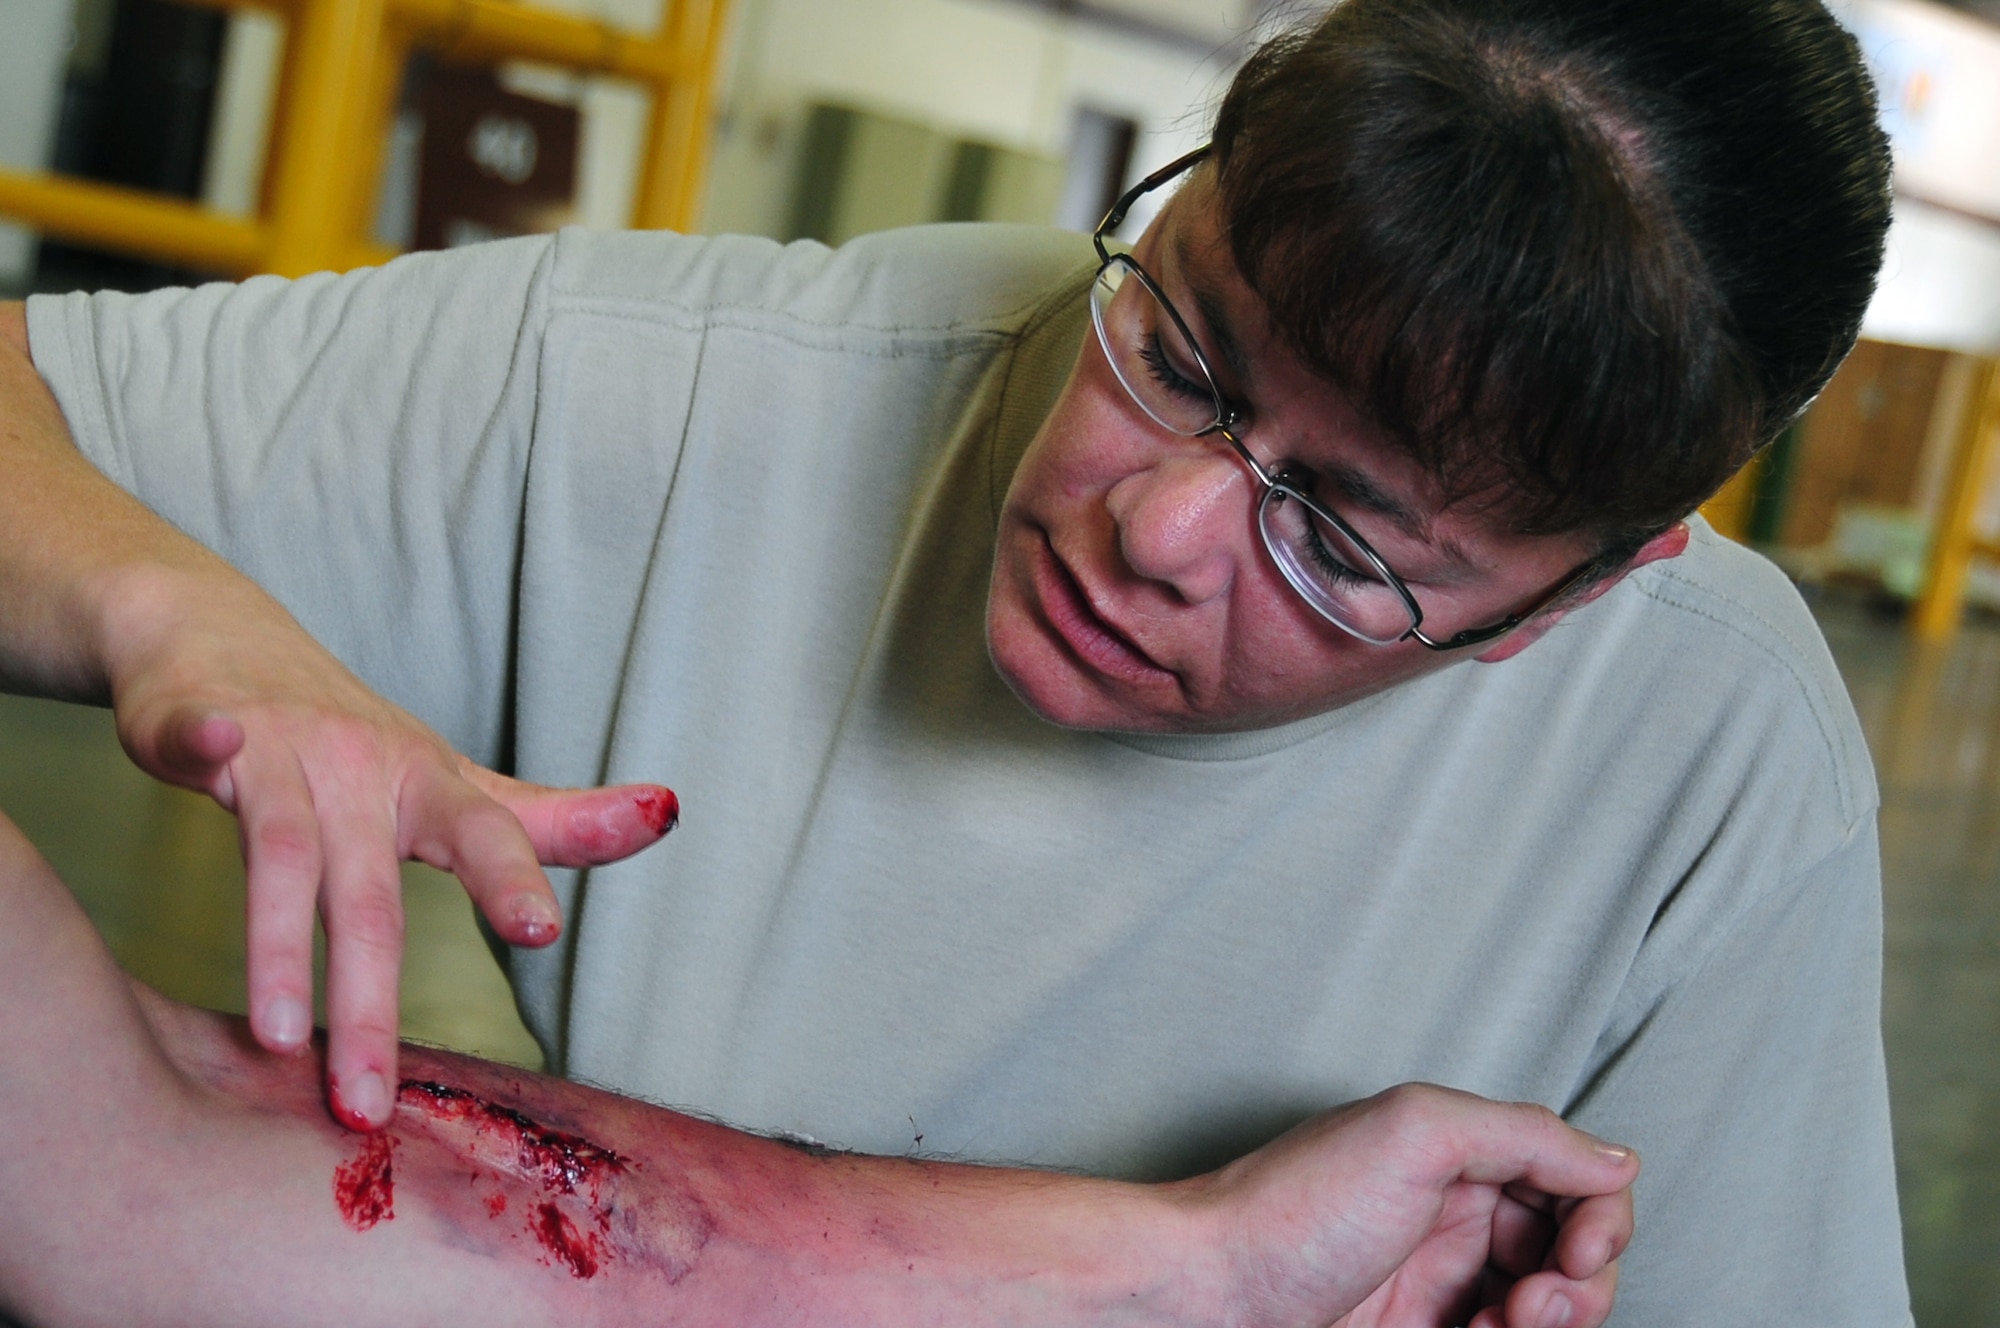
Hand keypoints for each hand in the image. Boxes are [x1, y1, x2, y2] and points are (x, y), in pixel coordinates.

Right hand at [99, 567, 676, 1130]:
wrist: (221, 632)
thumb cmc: (350, 736)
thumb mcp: (452, 782)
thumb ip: (549, 824)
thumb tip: (668, 812)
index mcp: (428, 785)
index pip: (484, 838)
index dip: (511, 881)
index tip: (542, 934)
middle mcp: (361, 766)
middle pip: (371, 893)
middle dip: (369, 1001)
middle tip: (367, 1104)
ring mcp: (280, 745)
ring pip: (282, 850)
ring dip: (277, 941)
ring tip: (275, 1039)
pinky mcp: (197, 722)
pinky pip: (196, 734)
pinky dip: (201, 742)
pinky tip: (208, 751)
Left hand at [1188, 1084, 1637, 1327]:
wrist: (1207, 1294)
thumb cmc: (1288, 1210)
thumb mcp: (1415, 1134)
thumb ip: (1524, 1135)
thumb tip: (1616, 1160)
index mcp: (1462, 1157)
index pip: (1579, 1181)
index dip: (1600, 1221)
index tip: (1576, 1256)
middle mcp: (1457, 1218)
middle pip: (1576, 1256)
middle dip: (1578, 1286)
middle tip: (1528, 1307)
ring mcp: (1442, 1286)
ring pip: (1547, 1311)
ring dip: (1548, 1324)